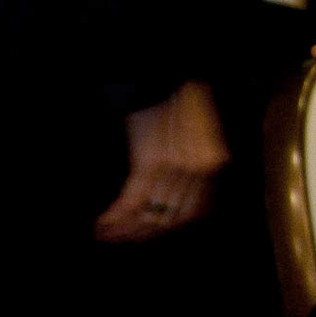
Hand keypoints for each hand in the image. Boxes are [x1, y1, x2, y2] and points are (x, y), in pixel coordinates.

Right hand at [93, 81, 227, 243]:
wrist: (165, 76)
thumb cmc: (178, 97)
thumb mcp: (197, 131)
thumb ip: (192, 161)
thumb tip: (171, 190)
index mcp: (213, 162)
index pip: (195, 211)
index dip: (170, 228)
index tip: (149, 234)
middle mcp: (199, 170)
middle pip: (172, 217)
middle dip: (143, 233)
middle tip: (122, 241)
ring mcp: (175, 167)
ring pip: (151, 213)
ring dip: (126, 229)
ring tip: (107, 236)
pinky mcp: (150, 162)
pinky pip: (133, 199)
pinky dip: (116, 215)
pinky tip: (101, 224)